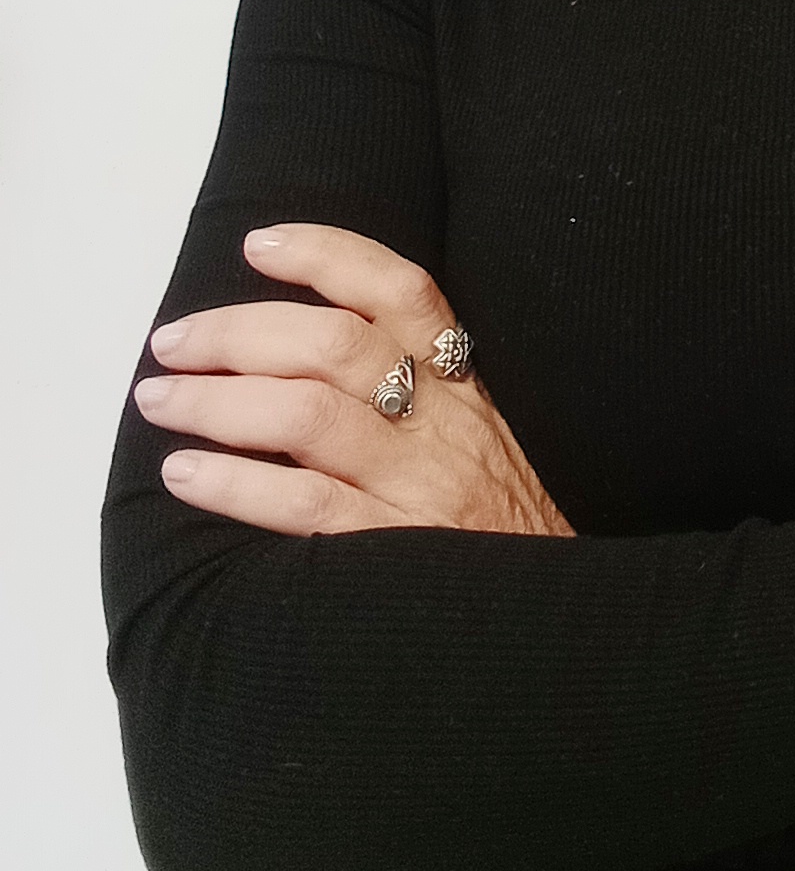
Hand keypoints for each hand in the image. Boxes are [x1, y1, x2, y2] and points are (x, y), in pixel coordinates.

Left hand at [133, 224, 574, 539]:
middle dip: (238, 332)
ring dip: (218, 401)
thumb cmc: (499, 531)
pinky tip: (186, 473)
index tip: (258, 246)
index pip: (402, 291)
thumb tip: (300, 353)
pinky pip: (303, 506)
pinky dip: (235, 484)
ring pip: (308, 416)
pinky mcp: (393, 552)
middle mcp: (443, 424)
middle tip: (173, 341)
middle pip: (336, 344)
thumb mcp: (478, 441)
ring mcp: (417, 487)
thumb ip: (416, 395)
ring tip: (161, 399)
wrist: (556, 624)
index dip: (328, 255)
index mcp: (463, 387)